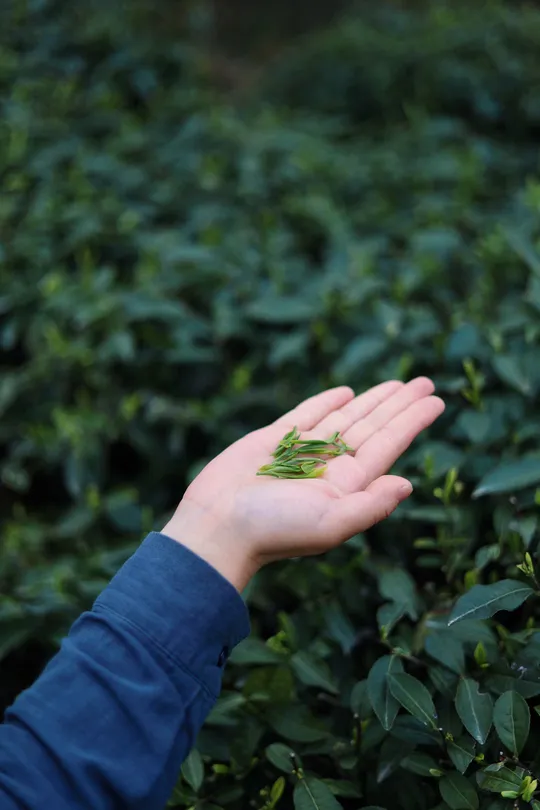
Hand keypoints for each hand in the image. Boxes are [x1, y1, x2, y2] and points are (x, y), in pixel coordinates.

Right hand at [162, 378, 444, 590]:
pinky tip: (345, 392)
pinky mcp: (272, 440)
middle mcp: (328, 467)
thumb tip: (408, 483)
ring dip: (371, 400)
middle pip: (372, 427)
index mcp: (346, 485)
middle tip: (425, 383)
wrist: (217, 526)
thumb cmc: (273, 529)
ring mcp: (301, 452)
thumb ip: (371, 505)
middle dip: (398, 405)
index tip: (436, 401)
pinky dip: (326, 402)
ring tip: (396, 384)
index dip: (412, 422)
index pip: (387, 445)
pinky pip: (306, 415)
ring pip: (344, 418)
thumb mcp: (329, 523)